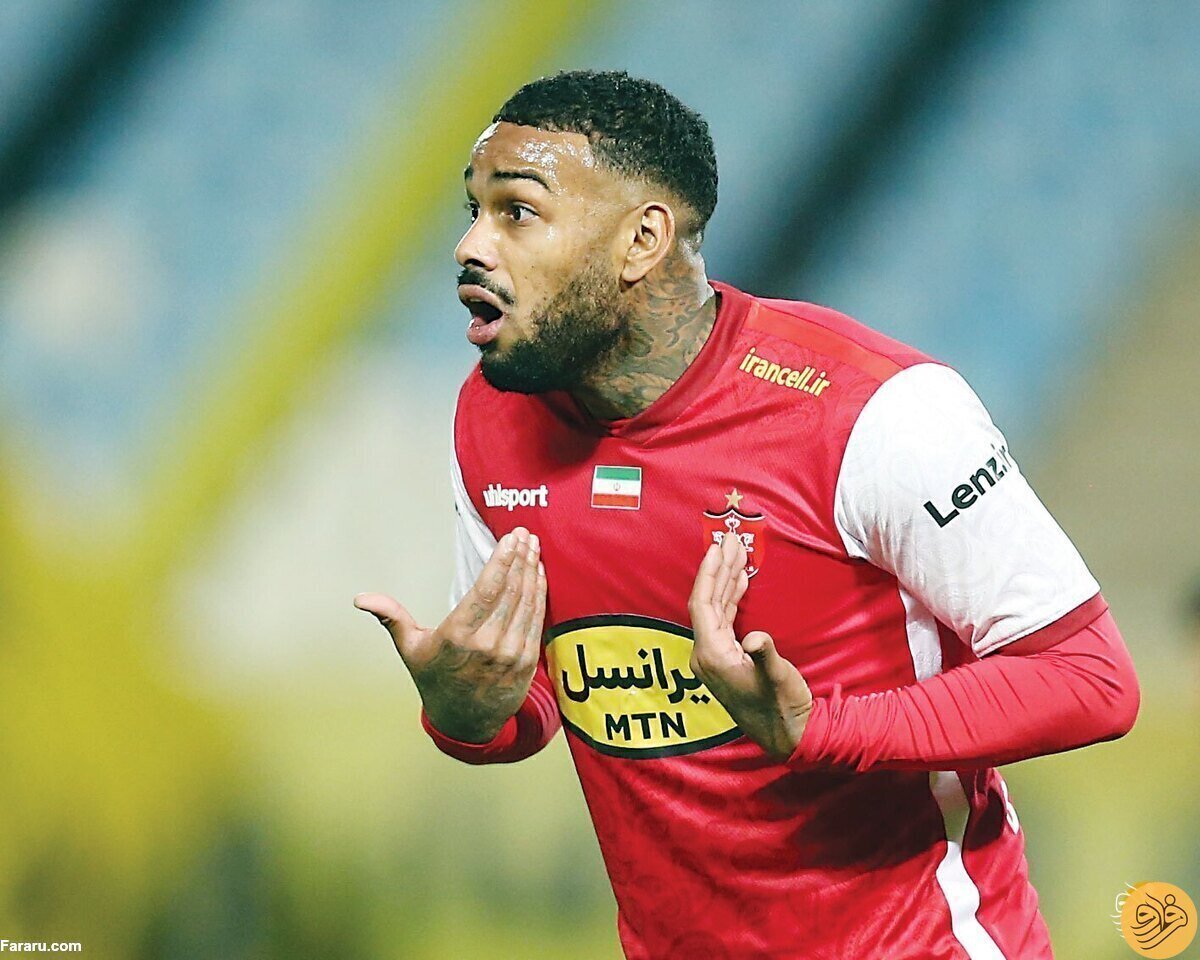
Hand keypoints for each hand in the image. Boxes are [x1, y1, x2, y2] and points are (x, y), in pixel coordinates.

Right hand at [354, 527, 545, 742]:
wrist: (465, 722)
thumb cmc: (436, 679)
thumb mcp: (410, 649)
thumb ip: (391, 617)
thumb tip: (361, 599)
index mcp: (457, 637)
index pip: (486, 590)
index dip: (502, 561)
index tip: (511, 538)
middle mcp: (487, 645)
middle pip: (510, 591)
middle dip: (520, 558)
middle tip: (525, 533)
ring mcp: (510, 654)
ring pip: (526, 603)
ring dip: (533, 571)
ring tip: (534, 546)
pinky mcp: (527, 662)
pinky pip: (536, 620)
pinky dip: (539, 594)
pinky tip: (539, 574)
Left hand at [687, 534, 812, 761]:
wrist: (788, 734)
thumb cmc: (782, 708)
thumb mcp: (777, 678)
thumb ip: (765, 655)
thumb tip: (755, 637)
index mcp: (711, 656)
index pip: (702, 604)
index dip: (709, 574)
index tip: (717, 547)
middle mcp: (706, 654)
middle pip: (707, 601)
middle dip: (719, 570)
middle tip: (730, 540)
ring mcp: (715, 655)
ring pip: (716, 608)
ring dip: (726, 580)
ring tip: (737, 552)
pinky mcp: (727, 657)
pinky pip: (724, 619)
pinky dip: (731, 597)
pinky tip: (740, 582)